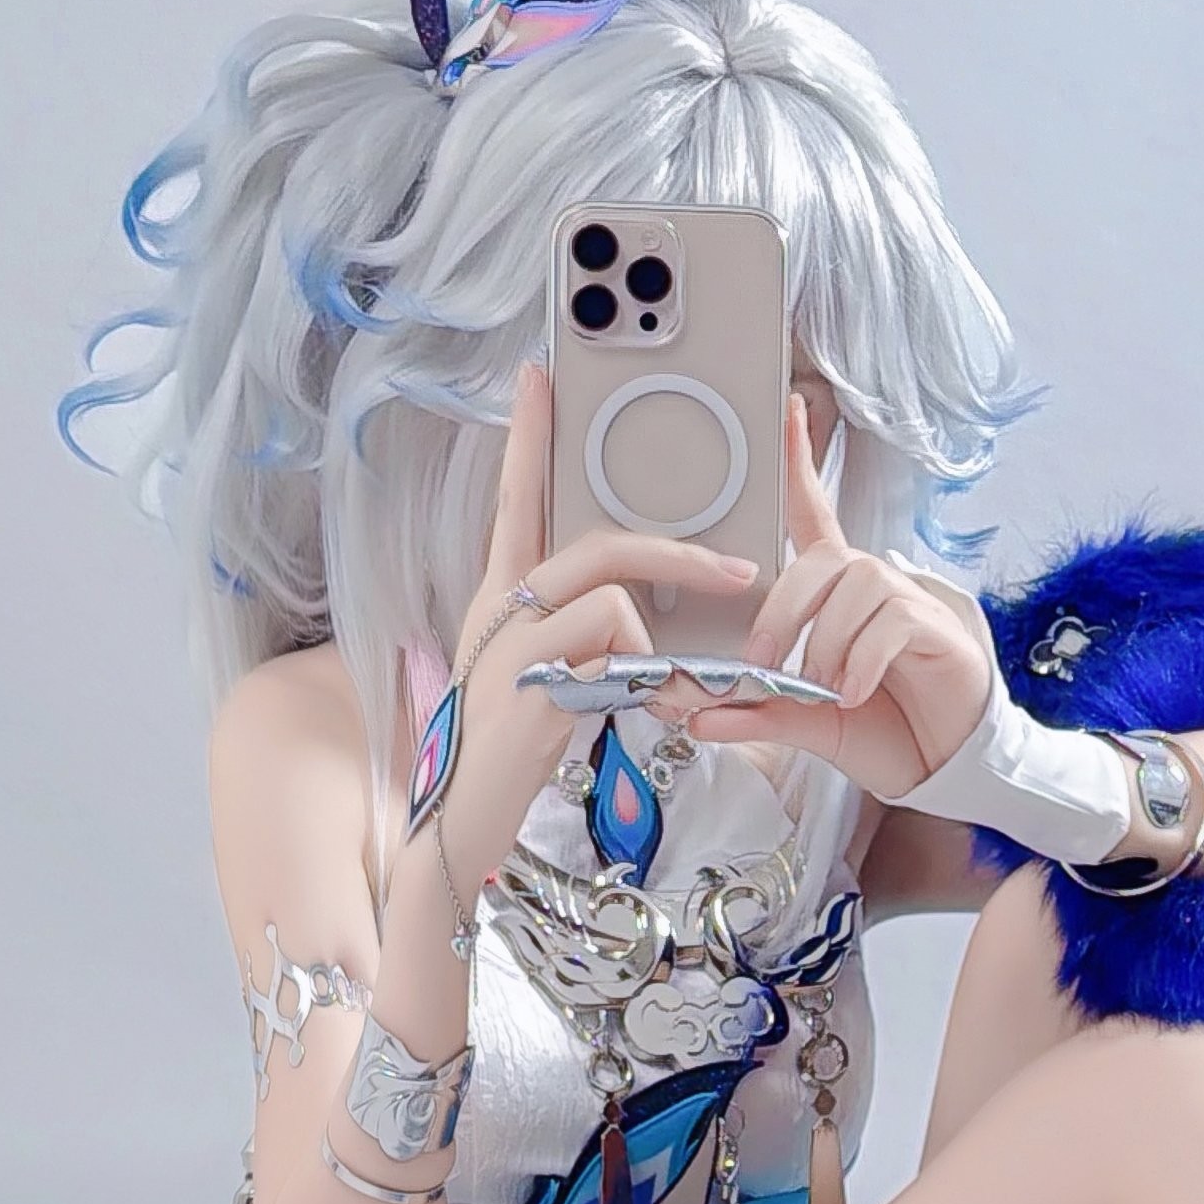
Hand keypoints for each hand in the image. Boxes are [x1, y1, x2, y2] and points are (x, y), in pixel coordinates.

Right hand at [432, 366, 757, 878]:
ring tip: (672, 684)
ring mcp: (510, 643)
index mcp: (500, 600)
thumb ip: (577, 635)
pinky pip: (610, 638)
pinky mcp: (530, 683)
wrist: (460, 824)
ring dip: (660, 631)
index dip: (529, 440)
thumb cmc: (508, 754)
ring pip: (608, 584)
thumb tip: (634, 611)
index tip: (538, 378)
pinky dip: (641, 668)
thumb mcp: (543, 678)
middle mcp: (498, 610)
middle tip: (743, 572)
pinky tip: (631, 709)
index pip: (514, 502)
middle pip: (593, 540)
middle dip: (679, 551)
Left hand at [676, 395, 994, 800]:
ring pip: (857, 582)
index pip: (816, 517)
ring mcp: (910, 604)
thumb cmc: (886, 732)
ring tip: (822, 686)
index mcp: (840, 598)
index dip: (802, 465)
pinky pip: (893, 619)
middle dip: (782, 610)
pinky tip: (854, 691)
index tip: (790, 413)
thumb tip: (697, 715)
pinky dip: (863, 657)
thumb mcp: (811, 725)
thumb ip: (758, 714)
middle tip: (761, 663)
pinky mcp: (938, 630)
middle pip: (823, 557)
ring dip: (826, 637)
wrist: (943, 769)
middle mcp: (875, 587)